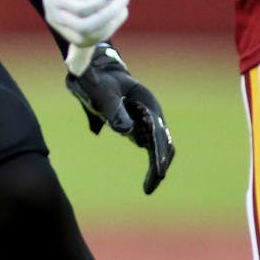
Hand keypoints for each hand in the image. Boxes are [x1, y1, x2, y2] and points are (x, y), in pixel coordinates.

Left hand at [44, 0, 129, 49]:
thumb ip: (80, 37)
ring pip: (87, 9)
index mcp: (57, 21)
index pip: (86, 39)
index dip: (110, 27)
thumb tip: (75, 72)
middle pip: (87, 28)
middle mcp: (52, 8)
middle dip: (112, 15)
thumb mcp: (84, 7)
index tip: (123, 10)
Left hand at [66, 43, 174, 194]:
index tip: (158, 172)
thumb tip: (127, 132)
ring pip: (159, 145)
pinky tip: (149, 177)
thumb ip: (114, 111)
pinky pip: (151, 145)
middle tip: (150, 187)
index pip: (157, 133)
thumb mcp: (104, 95)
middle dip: (160, 164)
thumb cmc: (99, 82)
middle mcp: (151, 112)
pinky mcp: (140, 125)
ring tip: (149, 186)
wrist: (96, 72)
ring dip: (157, 164)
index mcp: (147, 103)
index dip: (158, 153)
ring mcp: (147, 119)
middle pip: (163, 142)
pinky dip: (153, 159)